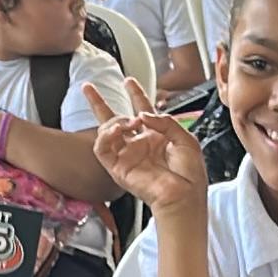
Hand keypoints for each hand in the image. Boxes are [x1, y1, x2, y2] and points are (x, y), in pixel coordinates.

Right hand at [93, 93, 204, 208]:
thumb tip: (141, 114)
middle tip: (89, 87)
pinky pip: (102, 148)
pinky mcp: (117, 168)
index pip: (142, 111)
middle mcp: (139, 145)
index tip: (128, 81)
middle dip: (99, 102)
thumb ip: (165, 121)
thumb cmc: (189, 174)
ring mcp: (127, 156)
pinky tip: (117, 129)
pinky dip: (106, 135)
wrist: (184, 195)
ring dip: (114, 120)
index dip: (136, 94)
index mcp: (157, 137)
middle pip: (115, 119)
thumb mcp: (185, 139)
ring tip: (128, 122)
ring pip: (106, 131)